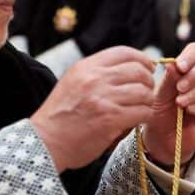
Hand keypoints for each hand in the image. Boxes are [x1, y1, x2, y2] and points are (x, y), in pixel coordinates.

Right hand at [29, 46, 154, 171]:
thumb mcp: (72, 83)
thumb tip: (125, 68)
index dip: (141, 59)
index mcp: (86, 67)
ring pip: (144, 92)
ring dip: (147, 101)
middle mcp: (95, 78)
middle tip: (147, 92)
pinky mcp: (111, 119)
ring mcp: (104, 98)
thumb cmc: (60, 116)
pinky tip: (139, 120)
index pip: (123, 52)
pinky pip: (143, 112)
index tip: (147, 68)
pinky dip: (145, 116)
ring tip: (142, 108)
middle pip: (138, 71)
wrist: (45, 141)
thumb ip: (95, 74)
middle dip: (148, 81)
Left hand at [141, 42, 194, 167]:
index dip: (191, 56)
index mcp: (189, 68)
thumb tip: (173, 64)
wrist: (162, 139)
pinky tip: (190, 110)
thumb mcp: (159, 95)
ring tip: (180, 103)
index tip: (180, 67)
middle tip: (180, 87)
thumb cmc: (160, 113)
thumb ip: (168, 80)